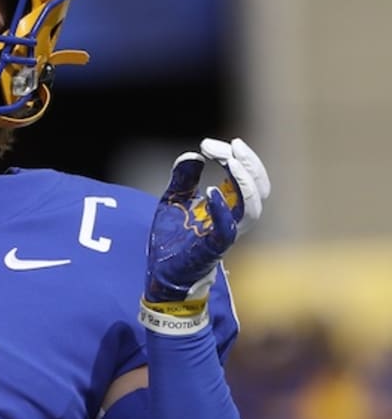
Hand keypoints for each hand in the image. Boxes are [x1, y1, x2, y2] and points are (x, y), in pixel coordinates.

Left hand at [141, 138, 269, 333]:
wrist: (160, 274)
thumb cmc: (171, 240)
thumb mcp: (174, 200)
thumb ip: (183, 178)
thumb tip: (193, 154)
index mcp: (228, 206)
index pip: (245, 177)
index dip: (234, 157)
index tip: (208, 144)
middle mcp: (234, 219)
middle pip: (258, 188)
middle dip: (247, 163)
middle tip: (228, 145)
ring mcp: (226, 234)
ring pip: (252, 207)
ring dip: (244, 182)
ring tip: (230, 161)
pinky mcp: (213, 249)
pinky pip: (227, 230)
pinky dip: (222, 209)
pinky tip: (211, 191)